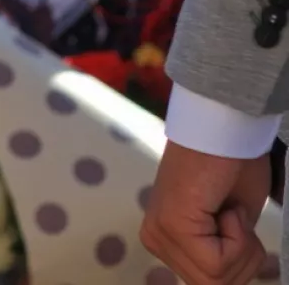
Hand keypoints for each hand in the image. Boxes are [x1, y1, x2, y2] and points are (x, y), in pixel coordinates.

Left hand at [141, 141, 271, 284]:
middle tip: (234, 215)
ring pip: (218, 278)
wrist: (225, 129)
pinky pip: (217, 262)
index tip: (234, 222)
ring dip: (241, 246)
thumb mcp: (232, 225)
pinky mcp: (173, 226)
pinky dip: (238, 237)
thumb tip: (229, 277)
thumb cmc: (232, 166)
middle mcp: (155, 239)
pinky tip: (224, 206)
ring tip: (228, 208)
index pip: (209, 282)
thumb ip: (222, 252)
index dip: (239, 260)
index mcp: (166, 239)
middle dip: (242, 257)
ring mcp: (160, 234)